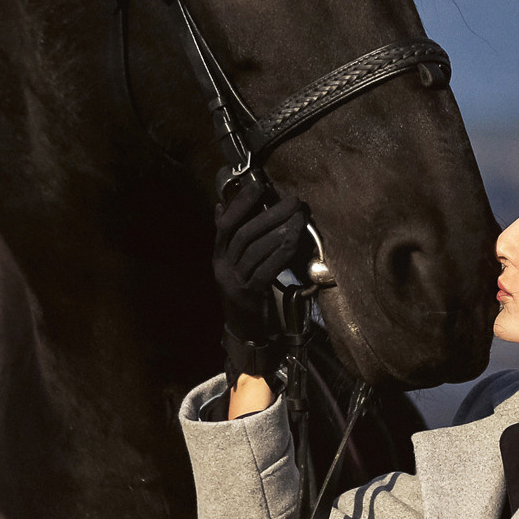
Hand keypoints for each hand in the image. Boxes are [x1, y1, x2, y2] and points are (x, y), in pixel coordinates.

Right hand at [213, 180, 310, 383]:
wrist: (244, 332)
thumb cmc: (245, 293)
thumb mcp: (234, 264)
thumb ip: (230, 238)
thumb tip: (222, 206)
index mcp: (218, 256)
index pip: (225, 224)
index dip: (241, 203)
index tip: (258, 186)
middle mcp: (222, 267)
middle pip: (245, 233)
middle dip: (270, 214)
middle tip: (293, 201)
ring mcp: (234, 282)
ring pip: (256, 249)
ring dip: (281, 230)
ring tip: (299, 217)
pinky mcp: (250, 295)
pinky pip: (267, 269)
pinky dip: (282, 252)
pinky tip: (295, 240)